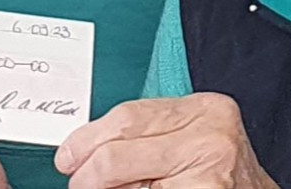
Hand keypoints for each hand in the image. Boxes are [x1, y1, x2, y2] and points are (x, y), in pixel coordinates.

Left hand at [55, 95, 277, 188]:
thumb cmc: (222, 173)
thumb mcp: (192, 138)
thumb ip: (150, 136)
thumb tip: (87, 150)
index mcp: (205, 109)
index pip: (128, 117)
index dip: (88, 138)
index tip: (68, 155)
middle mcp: (211, 137)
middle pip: (122, 147)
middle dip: (89, 170)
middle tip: (77, 182)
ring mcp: (210, 175)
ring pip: (129, 181)